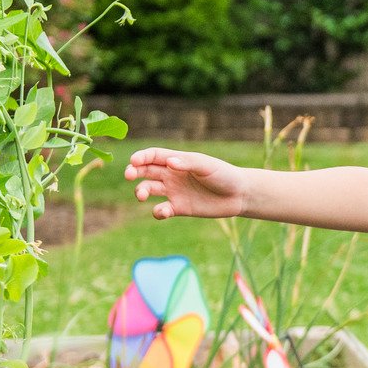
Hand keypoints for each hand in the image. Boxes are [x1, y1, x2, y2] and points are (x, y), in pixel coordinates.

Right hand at [126, 149, 248, 219]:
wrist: (239, 195)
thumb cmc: (224, 175)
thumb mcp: (207, 166)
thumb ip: (188, 163)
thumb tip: (170, 162)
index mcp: (177, 160)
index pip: (153, 156)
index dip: (141, 157)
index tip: (133, 161)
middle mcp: (172, 174)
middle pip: (145, 171)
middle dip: (134, 172)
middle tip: (129, 175)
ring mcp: (174, 191)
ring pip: (149, 189)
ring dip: (141, 191)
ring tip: (142, 195)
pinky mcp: (179, 208)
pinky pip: (162, 210)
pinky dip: (158, 211)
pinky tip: (163, 212)